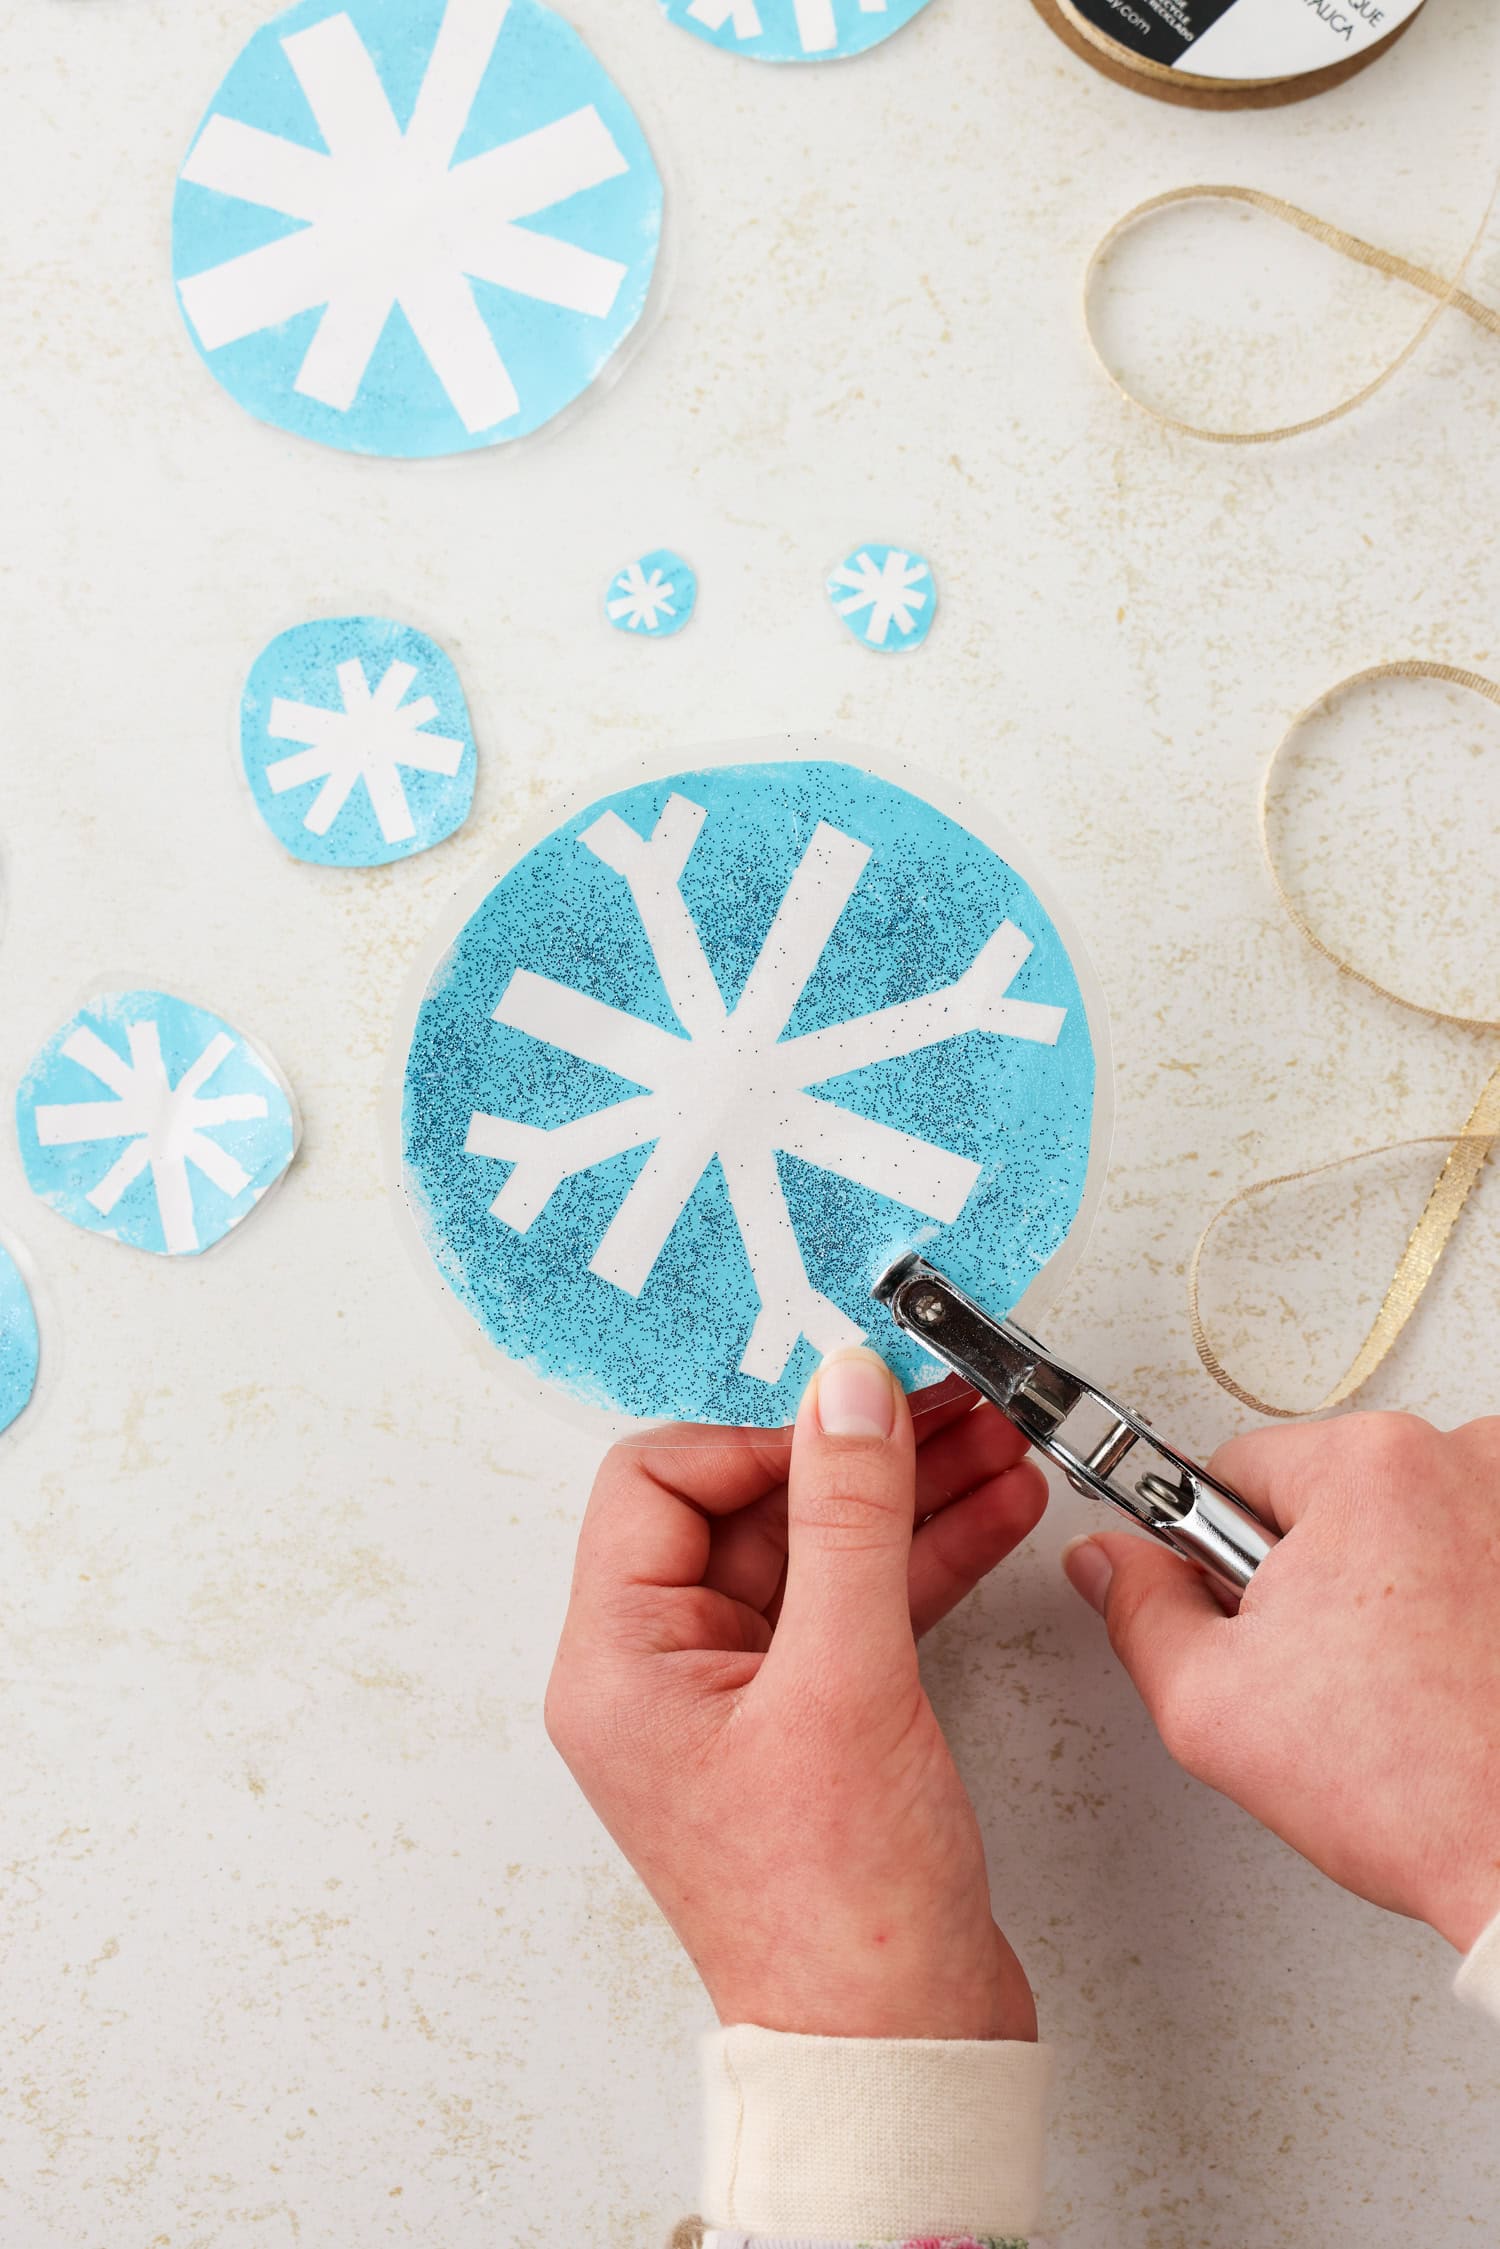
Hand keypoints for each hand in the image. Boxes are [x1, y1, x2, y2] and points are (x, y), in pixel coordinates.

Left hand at [546, 1349, 1047, 2039]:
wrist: (902, 2052)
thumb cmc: (841, 1914)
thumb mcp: (845, 1680)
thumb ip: (847, 1516)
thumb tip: (844, 1388)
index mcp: (620, 1664)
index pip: (657, 1483)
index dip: (759, 1438)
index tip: (853, 1415)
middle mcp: (665, 1676)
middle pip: (748, 1510)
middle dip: (855, 1453)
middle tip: (946, 1405)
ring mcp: (742, 1701)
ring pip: (817, 1554)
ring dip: (905, 1497)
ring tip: (994, 1445)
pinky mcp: (812, 1724)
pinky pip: (858, 1608)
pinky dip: (922, 1560)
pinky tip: (992, 1515)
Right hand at [1063, 1411, 1499, 1951]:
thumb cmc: (1418, 1793)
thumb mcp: (1212, 1708)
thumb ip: (1139, 1612)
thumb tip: (1109, 1564)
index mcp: (1367, 1464)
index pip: (1236, 1473)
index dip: (1221, 1560)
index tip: (1259, 1622)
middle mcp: (1462, 1456)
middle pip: (1327, 1494)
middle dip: (1312, 1572)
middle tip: (1335, 1668)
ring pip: (1404, 1520)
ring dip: (1392, 1580)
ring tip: (1404, 1677)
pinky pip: (1472, 1545)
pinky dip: (1462, 1596)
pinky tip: (1457, 1668)